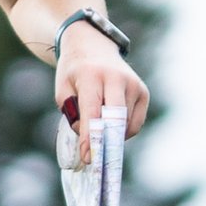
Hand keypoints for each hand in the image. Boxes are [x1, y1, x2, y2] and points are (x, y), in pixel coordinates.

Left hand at [55, 25, 148, 155]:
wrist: (93, 46)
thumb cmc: (75, 73)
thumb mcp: (62, 90)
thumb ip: (72, 114)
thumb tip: (91, 136)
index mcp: (92, 76)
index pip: (93, 112)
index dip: (91, 137)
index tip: (88, 157)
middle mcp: (116, 78)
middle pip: (116, 118)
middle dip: (107, 142)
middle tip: (98, 159)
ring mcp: (133, 84)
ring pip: (125, 124)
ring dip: (111, 134)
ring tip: (98, 125)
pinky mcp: (143, 91)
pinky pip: (135, 123)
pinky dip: (123, 131)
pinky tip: (111, 123)